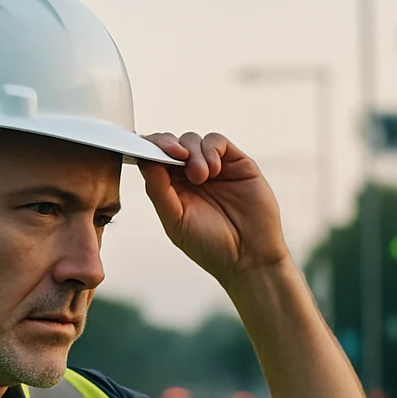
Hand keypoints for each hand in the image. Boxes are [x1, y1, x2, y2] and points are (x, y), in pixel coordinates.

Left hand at [138, 132, 290, 287]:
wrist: (250, 258)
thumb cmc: (212, 247)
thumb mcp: (175, 222)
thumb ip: (159, 192)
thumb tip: (146, 162)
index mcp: (172, 190)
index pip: (152, 159)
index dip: (148, 149)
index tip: (148, 151)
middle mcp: (190, 176)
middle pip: (171, 144)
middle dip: (168, 145)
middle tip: (175, 156)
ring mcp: (214, 168)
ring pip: (192, 140)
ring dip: (192, 152)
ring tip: (201, 176)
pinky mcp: (237, 163)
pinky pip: (217, 141)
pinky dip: (211, 149)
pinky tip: (213, 169)